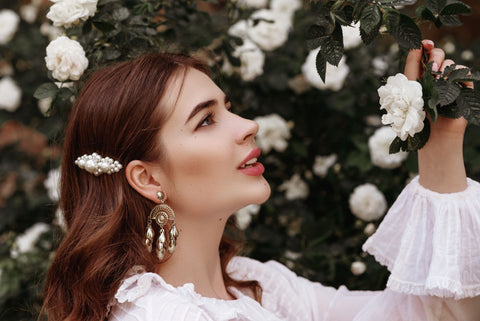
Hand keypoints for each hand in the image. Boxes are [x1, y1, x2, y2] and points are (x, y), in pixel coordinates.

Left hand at [404, 40, 468, 192]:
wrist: (431, 137)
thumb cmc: (415, 116)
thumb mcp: (409, 90)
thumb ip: (411, 67)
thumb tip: (415, 46)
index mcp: (418, 75)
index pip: (422, 54)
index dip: (424, 45)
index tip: (424, 43)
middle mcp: (434, 76)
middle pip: (438, 53)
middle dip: (434, 57)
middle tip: (430, 70)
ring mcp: (450, 82)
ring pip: (450, 62)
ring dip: (442, 70)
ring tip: (436, 84)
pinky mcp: (463, 89)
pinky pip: (464, 71)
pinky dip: (457, 76)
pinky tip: (450, 86)